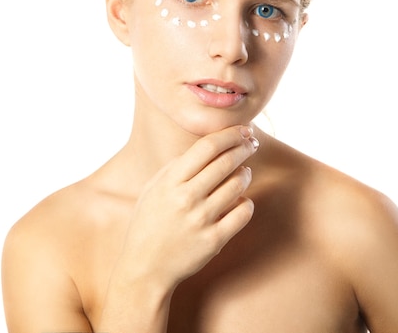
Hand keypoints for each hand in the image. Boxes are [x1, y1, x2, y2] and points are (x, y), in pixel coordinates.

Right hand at [113, 125, 258, 291]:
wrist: (146, 267)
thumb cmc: (150, 223)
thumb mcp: (154, 189)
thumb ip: (177, 167)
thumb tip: (208, 147)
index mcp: (170, 182)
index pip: (207, 147)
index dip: (230, 134)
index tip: (243, 130)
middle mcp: (186, 198)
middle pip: (226, 162)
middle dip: (244, 148)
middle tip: (251, 143)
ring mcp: (201, 220)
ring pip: (238, 185)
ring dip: (246, 174)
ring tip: (244, 172)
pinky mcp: (214, 241)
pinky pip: (243, 213)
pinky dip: (246, 203)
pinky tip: (241, 200)